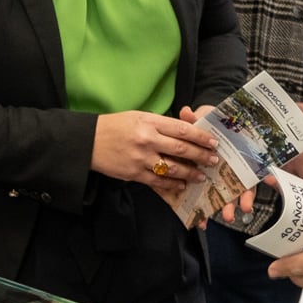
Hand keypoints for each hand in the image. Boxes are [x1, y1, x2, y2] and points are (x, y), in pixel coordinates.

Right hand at [93, 107, 223, 206]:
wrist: (88, 142)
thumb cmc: (114, 126)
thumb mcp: (138, 117)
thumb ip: (161, 124)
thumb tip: (185, 131)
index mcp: (149, 122)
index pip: (182, 129)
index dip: (201, 137)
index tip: (213, 142)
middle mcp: (147, 139)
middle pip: (182, 149)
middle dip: (201, 156)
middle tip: (214, 160)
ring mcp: (141, 158)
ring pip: (173, 168)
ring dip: (190, 173)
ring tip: (201, 176)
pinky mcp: (134, 173)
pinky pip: (158, 181)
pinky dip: (172, 184)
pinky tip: (181, 185)